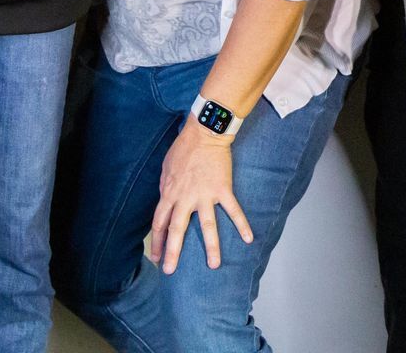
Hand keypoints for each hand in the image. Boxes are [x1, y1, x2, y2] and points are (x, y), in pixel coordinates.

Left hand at [148, 120, 252, 272]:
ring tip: (214, 266)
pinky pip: (233, 210)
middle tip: (170, 272)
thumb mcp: (166, 169)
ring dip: (211, 247)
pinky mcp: (222, 190)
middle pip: (177, 230)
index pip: (159, 223)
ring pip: (207, 225)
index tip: (157, 258)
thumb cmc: (183, 149)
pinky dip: (241, 224)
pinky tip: (248, 239)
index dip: (158, 242)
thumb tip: (166, 202)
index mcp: (169, 193)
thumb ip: (166, 188)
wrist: (204, 133)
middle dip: (173, 252)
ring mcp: (205, 195)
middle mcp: (185, 198)